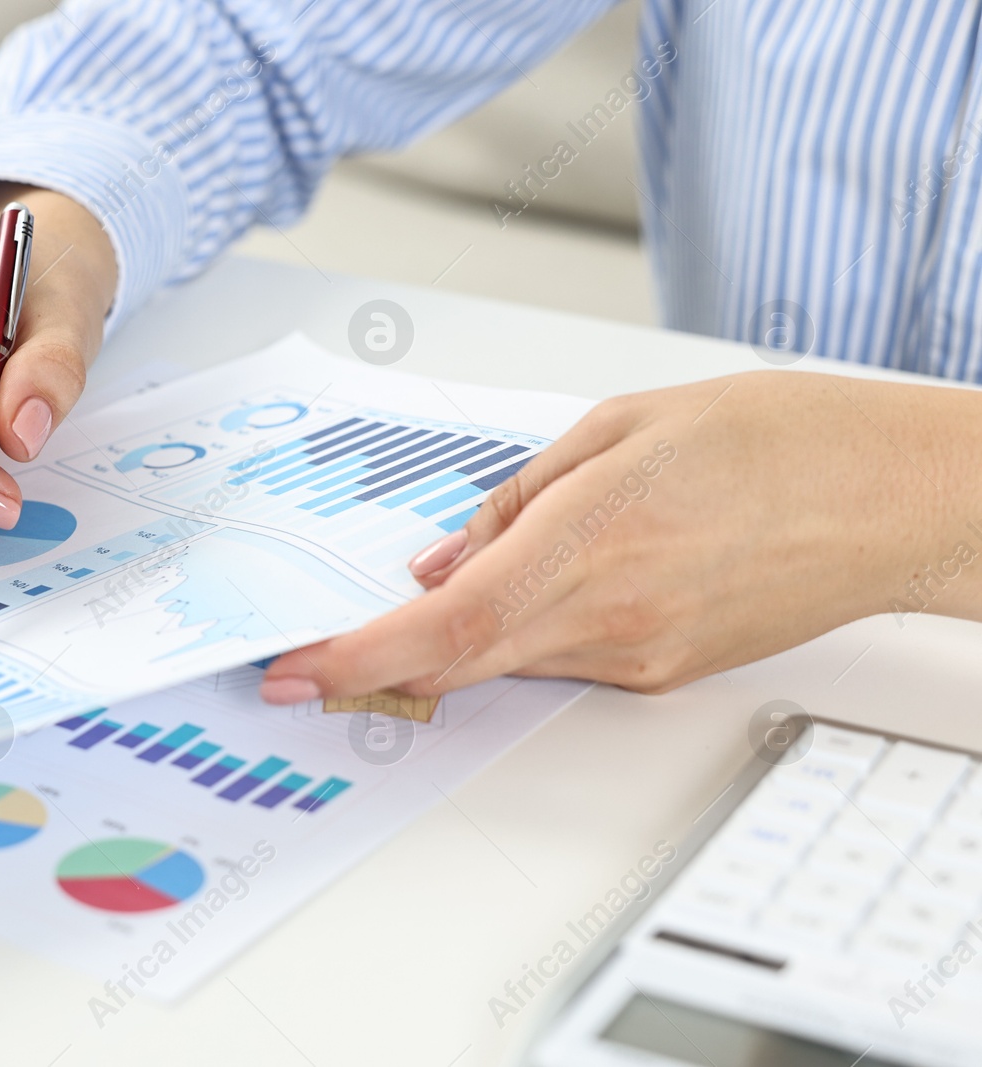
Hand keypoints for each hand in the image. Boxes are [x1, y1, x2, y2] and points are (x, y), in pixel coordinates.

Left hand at [261, 371, 981, 702]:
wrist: (888, 499)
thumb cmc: (773, 439)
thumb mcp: (621, 427)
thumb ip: (515, 500)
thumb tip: (438, 562)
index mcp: (590, 541)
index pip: (443, 625)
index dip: (358, 656)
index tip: (297, 667)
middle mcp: (610, 617)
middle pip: (456, 662)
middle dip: (369, 665)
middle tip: (307, 658)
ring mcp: (638, 655)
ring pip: (503, 661)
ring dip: (442, 645)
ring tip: (409, 607)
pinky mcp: (662, 671)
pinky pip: (558, 659)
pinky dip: (513, 636)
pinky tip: (513, 597)